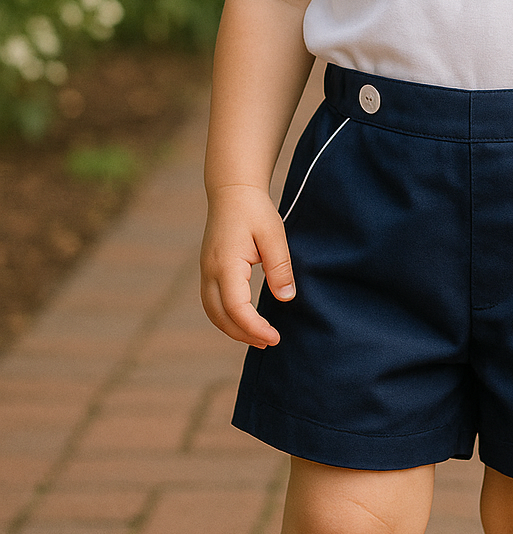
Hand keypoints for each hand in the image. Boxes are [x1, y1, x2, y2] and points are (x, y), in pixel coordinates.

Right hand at [200, 184, 295, 346]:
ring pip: (213, 312)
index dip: (254, 327)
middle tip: (271, 342)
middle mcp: (210, 271)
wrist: (232, 191)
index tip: (275, 337)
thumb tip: (285, 298)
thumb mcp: (274, 235)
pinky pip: (212, 303)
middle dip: (244, 334)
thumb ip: (279, 266)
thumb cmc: (255, 211)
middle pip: (220, 316)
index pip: (236, 307)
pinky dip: (226, 318)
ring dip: (233, 329)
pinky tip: (245, 321)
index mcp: (225, 264)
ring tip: (259, 338)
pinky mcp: (208, 270)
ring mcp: (206, 271)